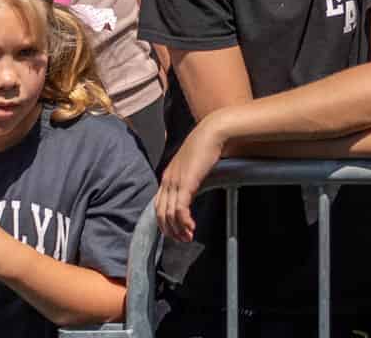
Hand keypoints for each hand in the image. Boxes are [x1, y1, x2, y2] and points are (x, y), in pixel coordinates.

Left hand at [155, 124, 225, 240]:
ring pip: (170, 214)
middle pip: (161, 213)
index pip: (159, 205)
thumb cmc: (206, 145)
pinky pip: (180, 209)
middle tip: (181, 238)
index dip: (164, 221)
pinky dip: (184, 221)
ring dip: (178, 229)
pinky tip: (192, 226)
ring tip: (188, 237)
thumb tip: (193, 186)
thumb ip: (188, 176)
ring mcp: (175, 183)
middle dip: (170, 229)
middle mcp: (167, 181)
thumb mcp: (192, 164)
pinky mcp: (186, 184)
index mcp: (167, 176)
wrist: (212, 133)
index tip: (174, 230)